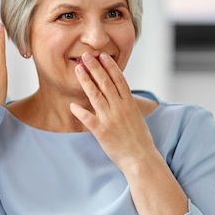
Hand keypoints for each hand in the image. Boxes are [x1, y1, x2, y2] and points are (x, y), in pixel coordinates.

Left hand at [69, 52, 153, 170]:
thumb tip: (120, 94)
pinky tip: (72, 105)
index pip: (119, 80)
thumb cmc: (140, 140)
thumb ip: (127, 104)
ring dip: (86, 80)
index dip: (110, 66)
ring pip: (95, 95)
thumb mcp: (137, 117)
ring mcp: (110, 119)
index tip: (103, 55)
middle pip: (105, 83)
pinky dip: (79, 111)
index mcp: (129, 104)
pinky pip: (87, 118)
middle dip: (95, 67)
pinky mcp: (101, 131)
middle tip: (86, 55)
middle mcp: (120, 108)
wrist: (141, 159)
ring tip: (78, 69)